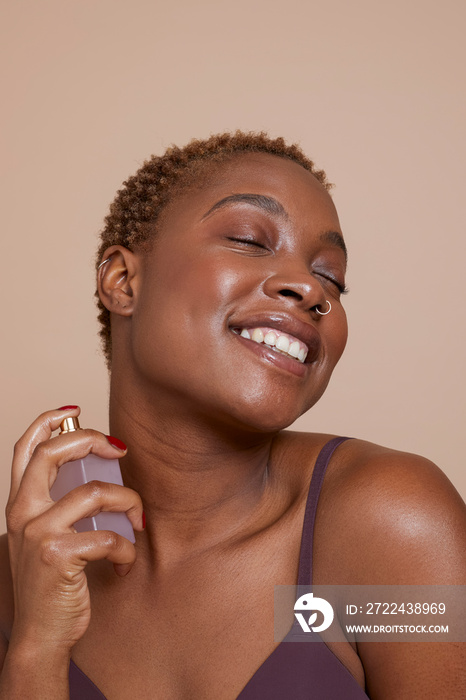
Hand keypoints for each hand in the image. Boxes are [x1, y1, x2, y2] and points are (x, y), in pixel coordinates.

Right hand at [5, 406, 143, 654]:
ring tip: (137, 524)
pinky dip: (126, 549)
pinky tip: (124, 563)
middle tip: (119, 450)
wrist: (41, 636)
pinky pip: (109, 536)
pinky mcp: (59, 556)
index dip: (47, 421)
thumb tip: (103, 472)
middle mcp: (23, 513)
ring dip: (128, 504)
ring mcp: (38, 533)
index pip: (24, 449)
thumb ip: (61, 505)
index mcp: (20, 505)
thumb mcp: (47, 537)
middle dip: (93, 440)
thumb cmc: (53, 584)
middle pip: (54, 453)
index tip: (75, 410)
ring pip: (96, 493)